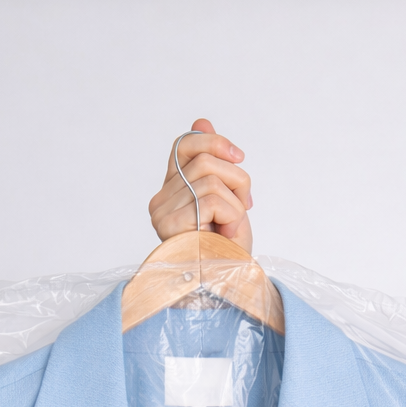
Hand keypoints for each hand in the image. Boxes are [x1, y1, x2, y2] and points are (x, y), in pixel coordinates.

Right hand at [148, 118, 254, 249]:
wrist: (227, 287)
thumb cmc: (227, 251)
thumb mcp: (227, 200)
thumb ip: (213, 163)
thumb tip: (200, 119)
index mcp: (171, 192)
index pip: (184, 145)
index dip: (213, 142)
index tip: (238, 158)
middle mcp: (160, 200)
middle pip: (203, 159)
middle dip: (237, 178)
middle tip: (245, 206)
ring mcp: (162, 212)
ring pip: (211, 177)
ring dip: (235, 201)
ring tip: (232, 226)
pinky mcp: (172, 223)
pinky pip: (211, 198)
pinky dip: (231, 214)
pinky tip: (226, 233)